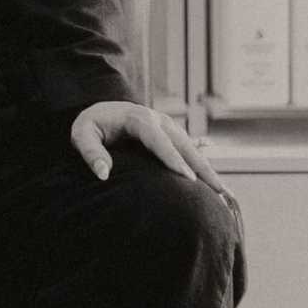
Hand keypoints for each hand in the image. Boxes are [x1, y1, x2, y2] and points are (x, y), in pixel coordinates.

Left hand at [70, 98, 232, 202]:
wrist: (101, 111)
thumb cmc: (91, 125)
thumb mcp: (81, 134)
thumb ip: (89, 151)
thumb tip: (102, 173)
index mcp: (139, 118)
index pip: (158, 141)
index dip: (174, 159)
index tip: (187, 179)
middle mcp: (159, 121)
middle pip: (184, 146)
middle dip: (202, 169)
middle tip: (219, 192)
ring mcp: (169, 128)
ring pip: (193, 151)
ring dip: (210, 172)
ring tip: (227, 195)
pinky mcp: (173, 136)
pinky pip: (192, 153)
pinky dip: (205, 169)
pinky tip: (218, 189)